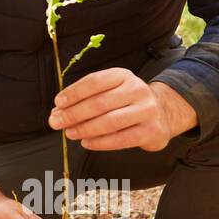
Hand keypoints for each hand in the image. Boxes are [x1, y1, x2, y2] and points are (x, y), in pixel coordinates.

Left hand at [48, 68, 197, 151]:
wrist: (162, 112)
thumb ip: (84, 100)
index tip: (58, 103)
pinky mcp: (152, 130)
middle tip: (56, 122)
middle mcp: (137, 89)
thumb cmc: (125, 102)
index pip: (94, 81)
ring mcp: (146, 110)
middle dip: (74, 114)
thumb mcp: (108, 92)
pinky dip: (101, 142)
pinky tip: (86, 143)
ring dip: (85, 129)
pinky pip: (122, 139)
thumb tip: (57, 113)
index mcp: (122, 75)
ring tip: (70, 133)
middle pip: (100, 103)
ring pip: (110, 121)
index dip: (74, 93)